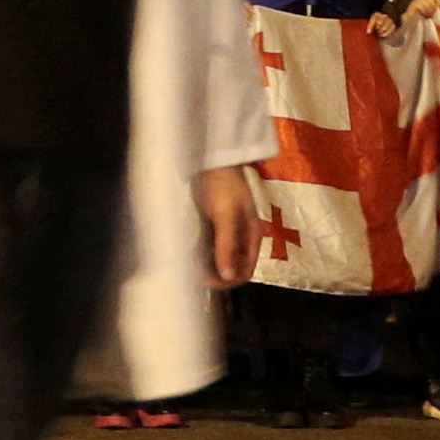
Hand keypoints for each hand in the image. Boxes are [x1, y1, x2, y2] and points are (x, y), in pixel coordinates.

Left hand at [196, 162, 262, 285]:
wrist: (209, 158)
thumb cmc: (222, 185)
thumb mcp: (226, 216)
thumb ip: (227, 246)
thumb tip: (227, 278)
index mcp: (252, 235)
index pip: (245, 270)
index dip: (229, 280)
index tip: (208, 282)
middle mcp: (241, 237)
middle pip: (231, 267)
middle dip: (215, 274)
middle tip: (194, 275)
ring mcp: (226, 232)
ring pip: (218, 259)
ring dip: (205, 266)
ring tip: (188, 265)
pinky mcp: (212, 225)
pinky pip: (207, 248)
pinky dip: (199, 254)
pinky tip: (187, 254)